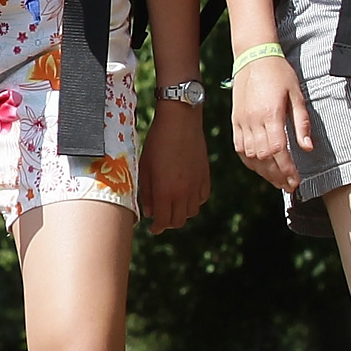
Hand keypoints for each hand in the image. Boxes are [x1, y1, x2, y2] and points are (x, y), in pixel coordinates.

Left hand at [138, 100, 209, 233]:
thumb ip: (146, 192)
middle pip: (178, 220)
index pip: (163, 221)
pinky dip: (194, 201)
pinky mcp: (206, 177)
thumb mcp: (144, 167)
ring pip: (192, 212)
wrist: (180, 122)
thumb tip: (148, 211)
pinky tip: (186, 195)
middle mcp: (183, 193)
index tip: (153, 228)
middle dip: (168, 222)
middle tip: (160, 218)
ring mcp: (196, 185)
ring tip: (172, 206)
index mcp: (165, 191)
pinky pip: (202, 198)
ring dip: (181, 213)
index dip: (157, 228)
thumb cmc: (157, 142)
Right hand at [229, 51, 314, 194]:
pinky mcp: (235, 121)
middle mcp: (253, 120)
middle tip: (290, 186)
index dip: (287, 169)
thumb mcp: (297, 95)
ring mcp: (241, 121)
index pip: (278, 150)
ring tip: (277, 180)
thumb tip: (307, 148)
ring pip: (250, 156)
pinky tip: (260, 167)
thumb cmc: (279, 74)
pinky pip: (239, 148)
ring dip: (264, 172)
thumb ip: (301, 123)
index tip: (296, 181)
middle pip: (264, 158)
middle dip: (277, 176)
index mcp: (270, 114)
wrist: (253, 56)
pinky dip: (249, 162)